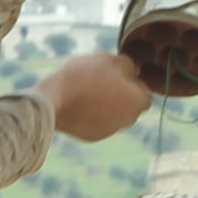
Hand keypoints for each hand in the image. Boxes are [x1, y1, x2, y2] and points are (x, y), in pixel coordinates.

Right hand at [36, 53, 152, 140]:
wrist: (54, 101)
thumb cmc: (85, 76)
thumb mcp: (109, 60)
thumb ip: (127, 65)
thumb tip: (134, 70)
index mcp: (138, 102)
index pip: (144, 91)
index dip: (132, 81)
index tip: (117, 74)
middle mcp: (128, 121)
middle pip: (130, 105)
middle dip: (120, 94)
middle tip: (100, 80)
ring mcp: (110, 131)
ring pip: (114, 115)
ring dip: (106, 105)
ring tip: (86, 90)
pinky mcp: (92, 137)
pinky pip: (97, 123)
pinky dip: (92, 115)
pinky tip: (77, 102)